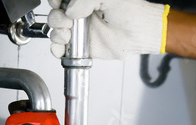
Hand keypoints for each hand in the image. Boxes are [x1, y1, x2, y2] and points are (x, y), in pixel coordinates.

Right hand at [47, 0, 169, 58]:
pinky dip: (57, 49)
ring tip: (68, 34)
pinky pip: (61, 48)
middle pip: (54, 13)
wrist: (140, 33)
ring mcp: (79, 29)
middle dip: (57, 17)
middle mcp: (80, 13)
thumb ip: (85, 0)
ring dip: (57, 32)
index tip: (61, 4)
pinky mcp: (81, 46)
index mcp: (84, 0)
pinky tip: (62, 48)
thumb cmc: (131, 12)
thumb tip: (70, 11)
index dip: (57, 1)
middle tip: (69, 21)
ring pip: (55, 30)